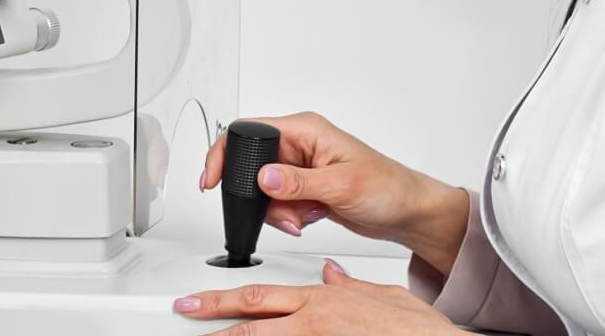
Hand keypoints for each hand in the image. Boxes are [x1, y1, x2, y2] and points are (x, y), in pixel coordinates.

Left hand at [174, 259, 461, 334]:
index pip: (262, 297)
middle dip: (213, 315)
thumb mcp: (382, 296)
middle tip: (183, 313)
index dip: (225, 299)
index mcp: (323, 303)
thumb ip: (349, 286)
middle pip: (252, 321)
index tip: (197, 300)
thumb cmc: (421, 332)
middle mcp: (315, 324)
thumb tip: (329, 274)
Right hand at [200, 112, 467, 269]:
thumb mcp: (341, 185)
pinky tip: (309, 219)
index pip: (250, 130)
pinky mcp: (305, 187)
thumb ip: (298, 182)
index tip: (212, 180)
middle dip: (260, 195)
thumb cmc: (388, 187)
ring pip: (264, 189)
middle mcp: (300, 144)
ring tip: (303, 218)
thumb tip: (263, 177)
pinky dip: (287, 216)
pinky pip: (278, 202)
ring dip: (277, 210)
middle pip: (252, 165)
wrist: (408, 213)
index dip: (225, 153)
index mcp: (306, 129)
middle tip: (280, 213)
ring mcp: (302, 167)